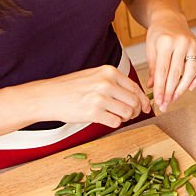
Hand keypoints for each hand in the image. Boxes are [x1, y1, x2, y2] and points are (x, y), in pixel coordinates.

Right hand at [32, 65, 150, 127]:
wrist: (48, 96)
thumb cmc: (71, 87)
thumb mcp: (94, 76)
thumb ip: (114, 82)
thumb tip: (135, 95)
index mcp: (109, 72)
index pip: (135, 87)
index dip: (143, 100)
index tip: (147, 107)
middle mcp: (107, 83)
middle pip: (134, 101)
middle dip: (136, 111)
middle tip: (131, 115)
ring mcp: (100, 98)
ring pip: (128, 112)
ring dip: (126, 118)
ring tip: (118, 117)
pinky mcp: (94, 113)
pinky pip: (116, 122)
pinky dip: (115, 123)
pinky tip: (107, 120)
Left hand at [144, 13, 195, 112]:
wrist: (169, 19)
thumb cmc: (158, 35)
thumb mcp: (151, 49)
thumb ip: (152, 69)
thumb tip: (152, 88)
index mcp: (166, 42)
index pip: (163, 71)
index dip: (160, 89)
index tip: (159, 101)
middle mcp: (181, 43)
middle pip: (177, 74)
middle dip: (170, 92)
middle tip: (165, 104)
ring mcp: (193, 45)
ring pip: (190, 73)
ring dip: (182, 89)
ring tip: (175, 98)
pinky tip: (189, 87)